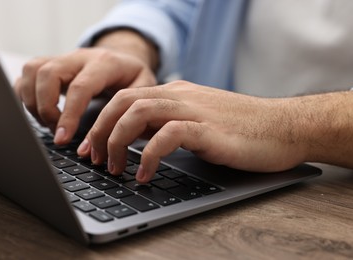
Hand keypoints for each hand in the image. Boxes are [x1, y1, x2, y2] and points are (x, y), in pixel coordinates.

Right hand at [14, 30, 157, 144]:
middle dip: (46, 108)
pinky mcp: (51, 63)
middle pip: (48, 73)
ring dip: (33, 102)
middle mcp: (80, 57)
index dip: (68, 115)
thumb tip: (88, 148)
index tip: (62, 139)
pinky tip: (39, 112)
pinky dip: (25, 95)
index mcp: (105, 63)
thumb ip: (117, 118)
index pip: (80, 87)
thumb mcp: (139, 95)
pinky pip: (27, 74)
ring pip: (32, 70)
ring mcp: (63, 58)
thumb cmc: (133, 79)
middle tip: (57, 132)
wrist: (125, 58)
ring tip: (50, 124)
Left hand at [77, 80, 308, 182]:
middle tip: (94, 159)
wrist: (283, 127)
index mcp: (175, 93)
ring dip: (119, 140)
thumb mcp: (197, 120)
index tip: (91, 147)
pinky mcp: (208, 129)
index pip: (125, 98)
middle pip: (124, 102)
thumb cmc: (240, 129)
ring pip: (140, 113)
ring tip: (114, 168)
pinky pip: (168, 135)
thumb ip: (168, 123)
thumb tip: (138, 138)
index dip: (101, 121)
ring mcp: (194, 110)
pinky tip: (144, 174)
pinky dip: (150, 155)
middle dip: (101, 130)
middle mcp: (180, 96)